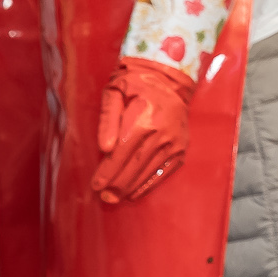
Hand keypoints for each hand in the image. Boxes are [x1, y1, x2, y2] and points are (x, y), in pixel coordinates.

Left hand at [91, 59, 195, 202]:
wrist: (170, 79)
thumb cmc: (136, 85)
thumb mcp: (115, 92)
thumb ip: (108, 120)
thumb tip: (105, 149)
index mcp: (144, 118)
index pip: (121, 152)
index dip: (107, 171)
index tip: (96, 186)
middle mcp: (163, 132)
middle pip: (135, 165)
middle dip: (117, 184)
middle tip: (104, 197)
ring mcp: (175, 141)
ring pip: (149, 171)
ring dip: (131, 187)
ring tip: (115, 198)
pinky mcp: (182, 147)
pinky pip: (165, 170)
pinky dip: (150, 184)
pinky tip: (135, 193)